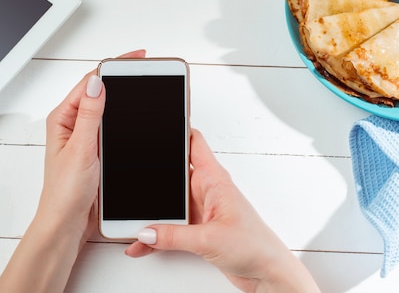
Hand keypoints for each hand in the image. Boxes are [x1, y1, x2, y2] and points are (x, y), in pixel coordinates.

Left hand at [0, 49, 145, 292]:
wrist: (67, 224)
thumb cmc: (64, 193)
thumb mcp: (80, 149)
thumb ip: (90, 115)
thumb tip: (97, 82)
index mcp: (63, 118)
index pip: (90, 82)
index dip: (113, 67)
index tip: (135, 59)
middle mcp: (73, 125)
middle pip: (99, 91)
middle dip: (121, 78)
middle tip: (143, 67)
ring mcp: (85, 137)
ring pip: (107, 109)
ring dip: (124, 99)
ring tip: (142, 86)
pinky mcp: (96, 150)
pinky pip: (112, 127)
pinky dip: (125, 119)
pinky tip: (136, 118)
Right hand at [125, 129, 320, 292]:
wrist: (269, 274)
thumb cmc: (257, 247)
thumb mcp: (209, 239)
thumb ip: (173, 235)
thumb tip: (146, 231)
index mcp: (214, 180)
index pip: (193, 142)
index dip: (177, 129)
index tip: (157, 124)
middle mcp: (206, 191)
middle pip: (172, 174)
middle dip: (152, 176)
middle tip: (131, 178)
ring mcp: (201, 210)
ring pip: (168, 203)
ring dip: (151, 212)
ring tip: (130, 218)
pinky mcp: (198, 229)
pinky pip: (169, 227)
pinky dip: (155, 235)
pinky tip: (142, 244)